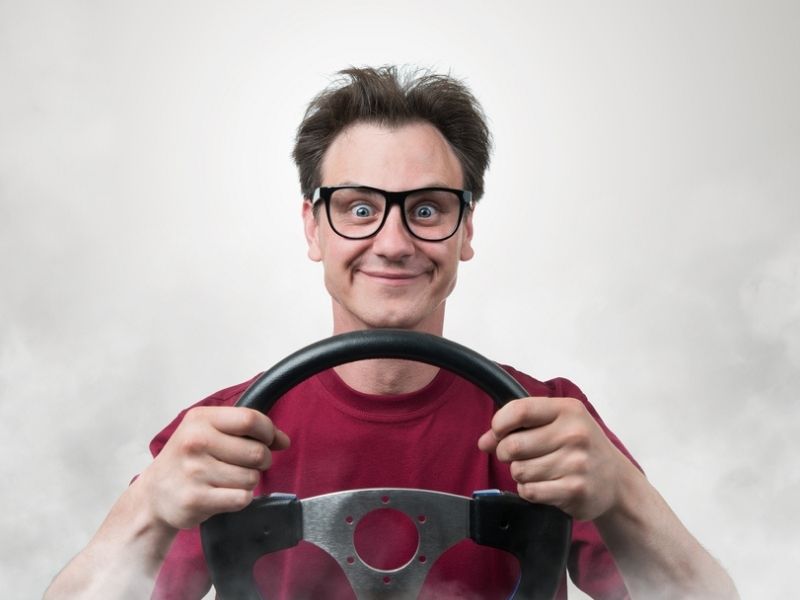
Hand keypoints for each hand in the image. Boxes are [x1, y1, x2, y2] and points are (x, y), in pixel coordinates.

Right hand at [136, 406, 289, 529]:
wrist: (154, 495)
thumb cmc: (187, 460)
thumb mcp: (209, 432)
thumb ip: (247, 430)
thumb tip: (283, 440)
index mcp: (201, 419)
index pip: (251, 419)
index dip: (269, 432)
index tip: (270, 440)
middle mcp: (195, 442)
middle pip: (256, 452)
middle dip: (261, 461)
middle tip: (246, 464)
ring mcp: (194, 471)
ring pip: (251, 477)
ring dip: (248, 481)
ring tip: (227, 480)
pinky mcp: (196, 499)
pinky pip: (242, 498)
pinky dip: (240, 498)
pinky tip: (223, 494)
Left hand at [478, 396, 631, 520]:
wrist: (616, 482)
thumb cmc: (580, 448)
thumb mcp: (556, 425)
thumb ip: (518, 426)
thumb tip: (484, 442)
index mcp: (568, 410)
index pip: (519, 410)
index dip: (499, 423)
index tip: (498, 432)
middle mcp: (575, 434)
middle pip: (513, 445)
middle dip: (506, 454)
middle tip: (519, 456)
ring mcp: (577, 463)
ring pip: (519, 471)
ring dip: (521, 474)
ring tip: (539, 471)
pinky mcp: (575, 490)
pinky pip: (530, 491)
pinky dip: (529, 491)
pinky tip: (543, 485)